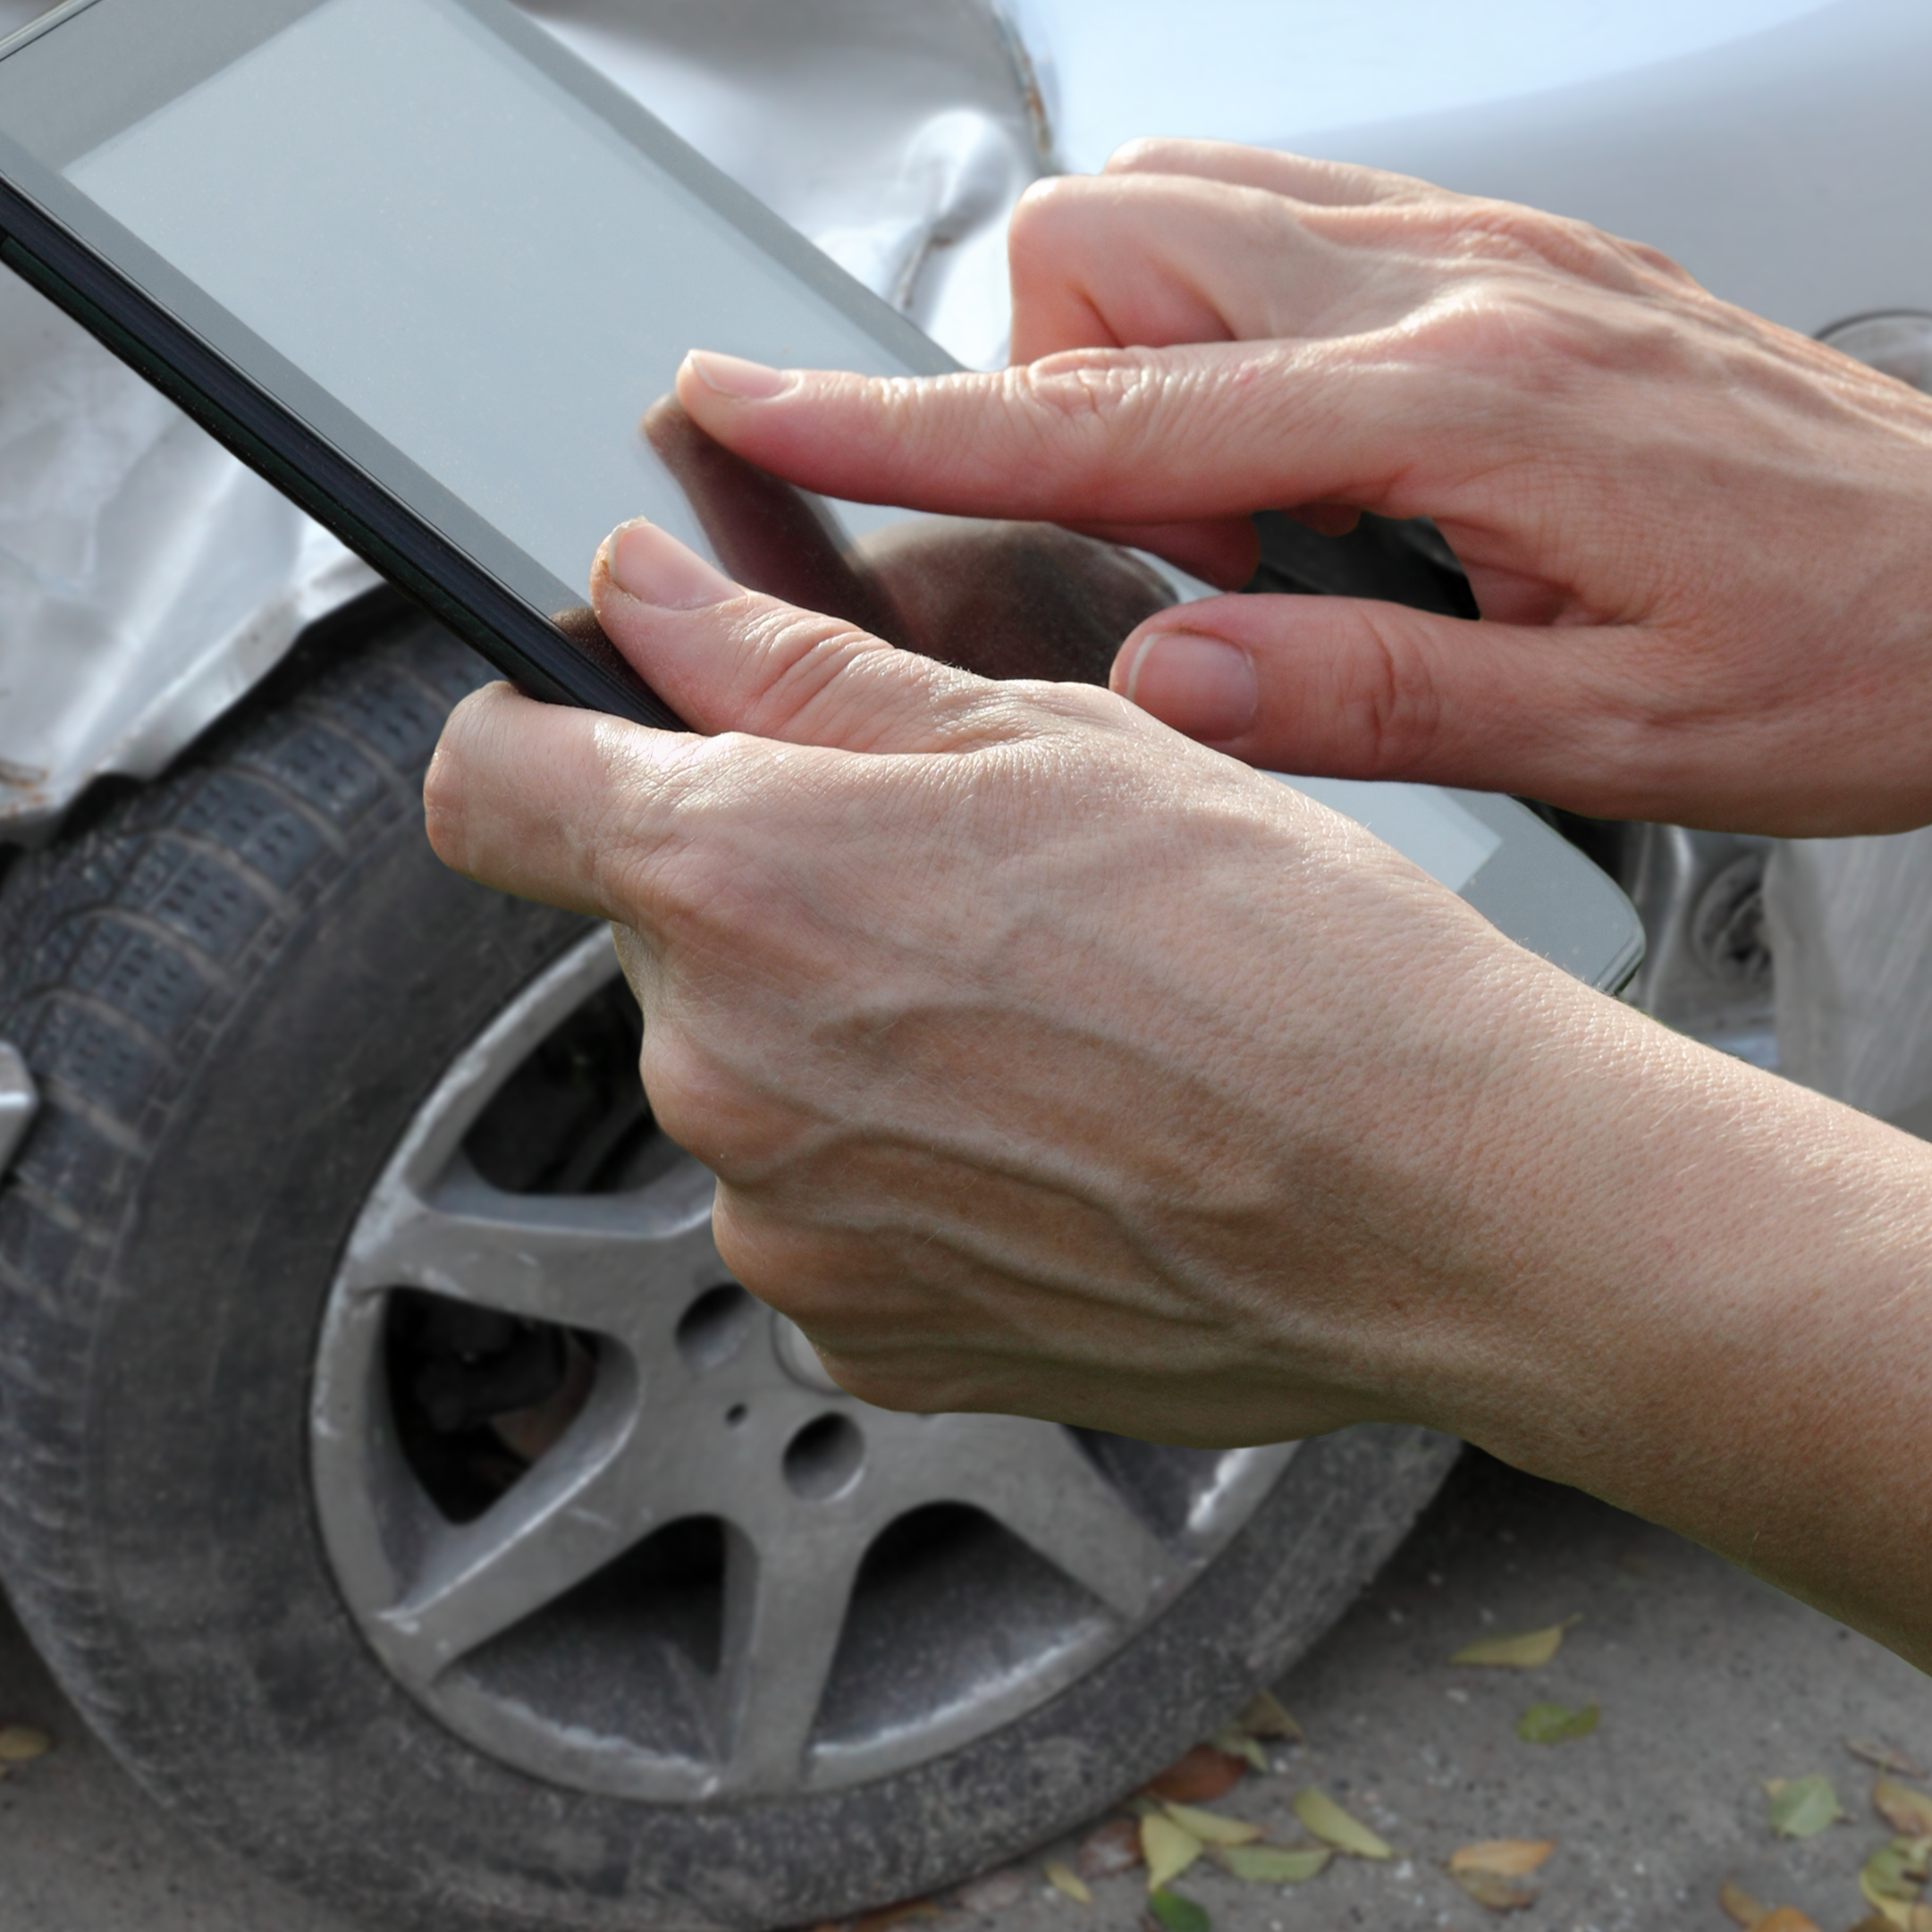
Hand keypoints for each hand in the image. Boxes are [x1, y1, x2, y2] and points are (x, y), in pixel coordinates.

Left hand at [419, 514, 1931, 1867]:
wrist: (1444, 1202)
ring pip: (754, 1083)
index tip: (608, 732)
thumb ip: (793, 666)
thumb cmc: (1289, 960)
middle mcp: (718, 1069)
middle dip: (774, 896)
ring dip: (852, 1044)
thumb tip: (641, 595)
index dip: (545, 737)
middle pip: (657, 937)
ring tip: (1052, 1028)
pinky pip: (830, 1220)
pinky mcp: (861, 1337)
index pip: (487, 785)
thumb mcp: (1048, 730)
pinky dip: (913, 1178)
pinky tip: (1058, 1140)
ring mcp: (783, 1226)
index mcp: (740, 878)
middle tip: (975, 889)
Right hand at [669, 137, 1931, 1024]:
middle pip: (1118, 236)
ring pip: (1196, 208)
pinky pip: (1301, 232)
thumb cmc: (1870, 672)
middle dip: (1055, 376)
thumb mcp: (1615, 745)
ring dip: (1154, 354)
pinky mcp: (1530, 256)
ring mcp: (1499, 248)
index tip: (745, 406)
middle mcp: (1470, 285)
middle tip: (1173, 564)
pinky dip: (1251, 338)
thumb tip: (1162, 679)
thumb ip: (1362, 697)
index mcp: (1468, 406)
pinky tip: (1343, 488)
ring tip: (1263, 538)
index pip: (1108, 400)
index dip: (898, 412)